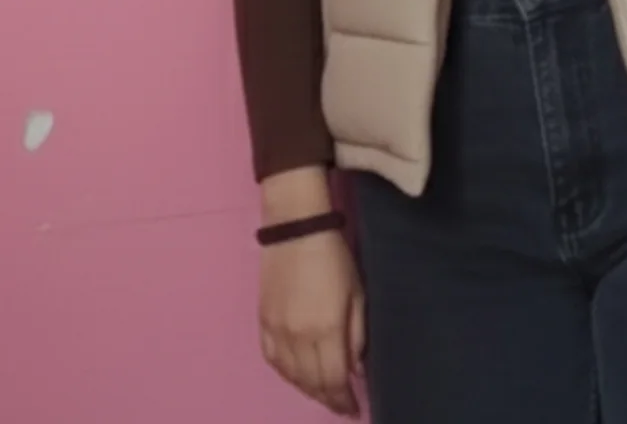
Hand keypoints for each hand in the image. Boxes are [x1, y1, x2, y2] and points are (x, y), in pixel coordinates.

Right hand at [259, 226, 364, 416]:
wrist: (296, 228)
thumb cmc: (334, 256)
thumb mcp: (357, 292)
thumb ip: (356, 334)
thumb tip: (354, 367)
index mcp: (327, 329)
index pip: (334, 379)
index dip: (343, 400)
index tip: (353, 409)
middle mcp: (299, 337)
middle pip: (312, 383)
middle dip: (328, 398)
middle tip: (340, 404)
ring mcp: (278, 331)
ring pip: (291, 376)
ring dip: (308, 389)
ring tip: (322, 392)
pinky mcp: (263, 322)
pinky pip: (272, 361)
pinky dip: (286, 374)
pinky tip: (296, 375)